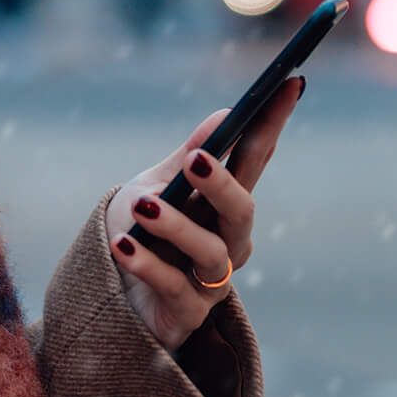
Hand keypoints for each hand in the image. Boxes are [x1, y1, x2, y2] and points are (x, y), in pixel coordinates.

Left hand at [103, 74, 304, 350]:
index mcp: (225, 204)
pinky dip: (147, 263)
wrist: (106, 295)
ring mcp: (212, 279)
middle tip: (195, 159)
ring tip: (141, 207)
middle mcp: (229, 241)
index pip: (255, 158)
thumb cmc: (137, 233)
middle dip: (222, 184)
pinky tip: (123, 245)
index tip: (289, 83)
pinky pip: (172, 285)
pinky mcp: (187, 312)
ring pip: (210, 251)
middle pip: (242, 210)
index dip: (273, 122)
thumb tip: (226, 113)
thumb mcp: (155, 186)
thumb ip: (188, 157)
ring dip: (175, 225)